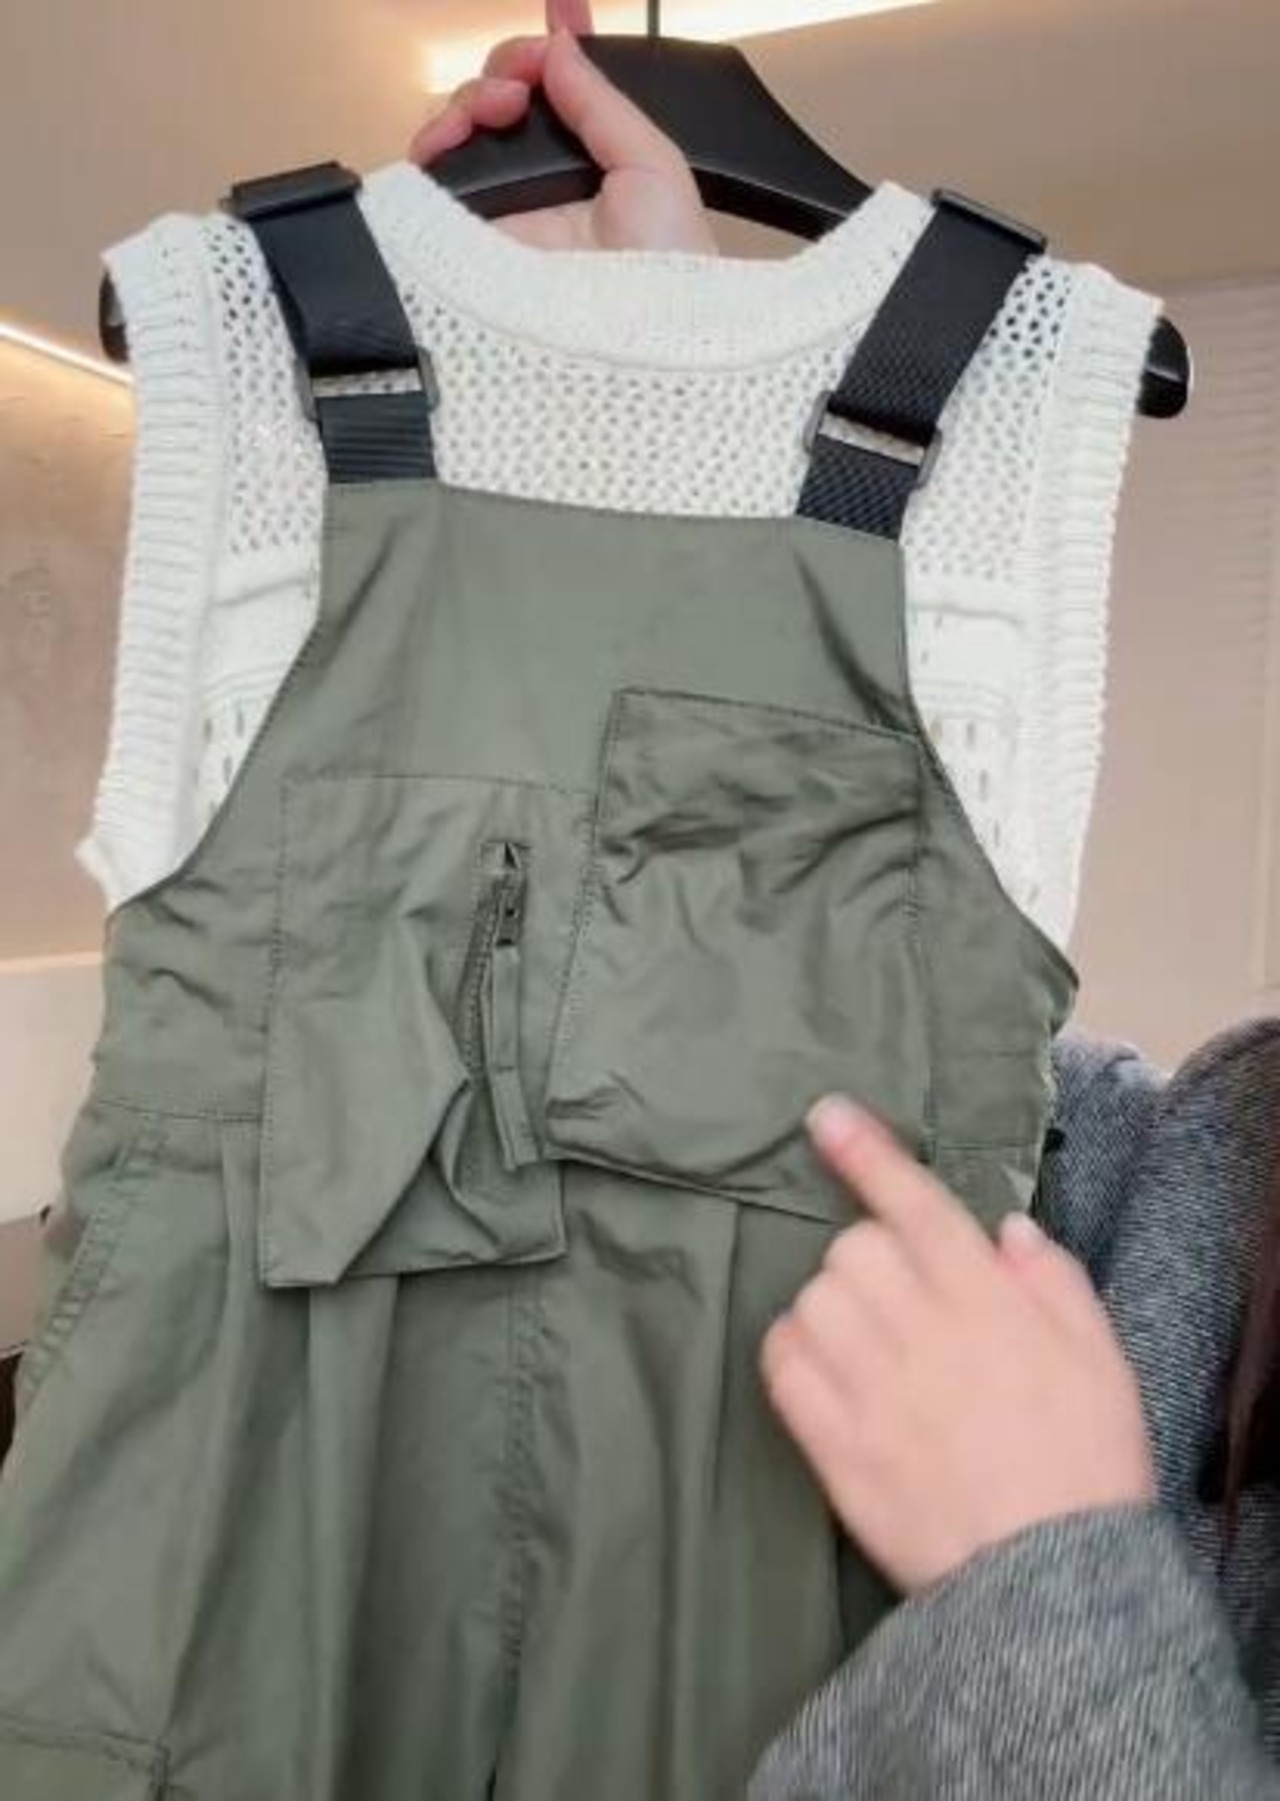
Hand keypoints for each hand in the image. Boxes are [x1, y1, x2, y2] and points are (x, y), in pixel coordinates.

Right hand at [409, 0, 716, 254]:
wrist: (644, 340)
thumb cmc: (670, 265)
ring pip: (460, 138)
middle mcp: (540, 192)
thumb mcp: (652, 165)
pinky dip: (433, 145)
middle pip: (497, 108)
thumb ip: (603, 101)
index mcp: (588, 170)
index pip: (556, 99)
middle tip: (522, 83)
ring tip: (498, 106)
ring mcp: (500, 220)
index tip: (561, 8)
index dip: (550, 51)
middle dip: (504, 71)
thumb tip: (560, 45)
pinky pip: (431, 189)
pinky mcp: (465, 249)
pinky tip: (455, 133)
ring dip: (471, 100)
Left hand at [762, 1100, 1155, 1596]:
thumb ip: (1053, 1283)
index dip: (865, 1153)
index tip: (825, 1116)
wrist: (1049, 1584)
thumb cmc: (1085, 1464)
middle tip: (895, 1306)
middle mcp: (919, 1327)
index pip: (914, 1203)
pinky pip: (781, 1367)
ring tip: (862, 1348)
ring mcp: (869, 1385)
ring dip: (827, 1310)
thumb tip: (1005, 1231)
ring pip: (811, 1300)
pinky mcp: (831, 1442)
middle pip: (852, 1248)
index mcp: (985, 1298)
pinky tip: (818, 1373)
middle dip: (865, 1261)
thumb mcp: (1100, 1359)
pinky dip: (790, 1356)